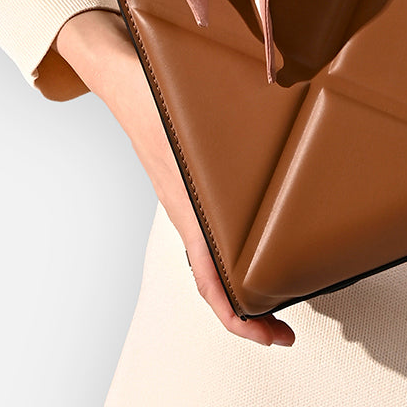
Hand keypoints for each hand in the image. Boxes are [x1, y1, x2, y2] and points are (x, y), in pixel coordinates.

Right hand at [54, 8, 294, 347]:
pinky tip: (258, 239)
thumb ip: (222, 124)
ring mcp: (185, 201)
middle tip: (285, 331)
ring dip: (242, 285)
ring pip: (212, 260)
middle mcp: (187, 210)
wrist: (121, 71)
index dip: (240, 318)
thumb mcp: (189, 116)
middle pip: (215, 282)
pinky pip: (209, 232)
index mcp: (189, 205)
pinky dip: (232, 250)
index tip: (272, 335)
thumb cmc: (155, 89)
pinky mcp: (188, 185)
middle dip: (249, 315)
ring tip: (281, 294)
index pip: (212, 281)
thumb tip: (277, 94)